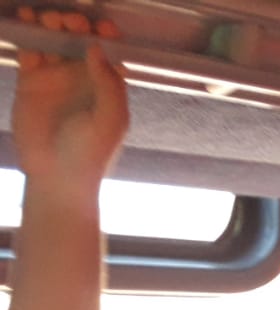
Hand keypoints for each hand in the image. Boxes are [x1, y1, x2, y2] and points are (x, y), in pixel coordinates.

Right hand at [13, 8, 126, 189]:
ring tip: (47, 20)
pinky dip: (27, 32)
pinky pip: (29, 49)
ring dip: (51, 23)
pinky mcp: (31, 80)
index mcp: (108, 86)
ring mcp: (56, 77)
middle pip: (79, 39)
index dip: (107, 34)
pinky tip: (26, 21)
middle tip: (69, 22)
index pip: (110, 52)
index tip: (102, 26)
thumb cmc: (91, 153)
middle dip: (76, 24)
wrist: (56, 176)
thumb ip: (109, 84)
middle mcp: (83, 78)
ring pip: (53, 39)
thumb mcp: (110, 120)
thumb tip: (96, 47)